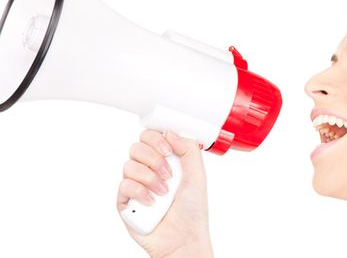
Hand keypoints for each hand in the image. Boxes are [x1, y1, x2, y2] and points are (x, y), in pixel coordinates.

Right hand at [117, 130, 212, 257]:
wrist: (184, 238)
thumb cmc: (192, 210)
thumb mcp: (198, 174)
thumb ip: (188, 149)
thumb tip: (170, 132)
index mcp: (166, 160)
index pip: (151, 136)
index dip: (156, 138)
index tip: (168, 150)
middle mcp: (149, 170)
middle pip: (137, 147)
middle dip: (154, 159)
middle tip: (168, 174)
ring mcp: (136, 185)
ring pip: (129, 165)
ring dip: (150, 178)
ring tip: (163, 193)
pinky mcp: (125, 201)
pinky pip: (124, 185)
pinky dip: (140, 192)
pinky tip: (152, 202)